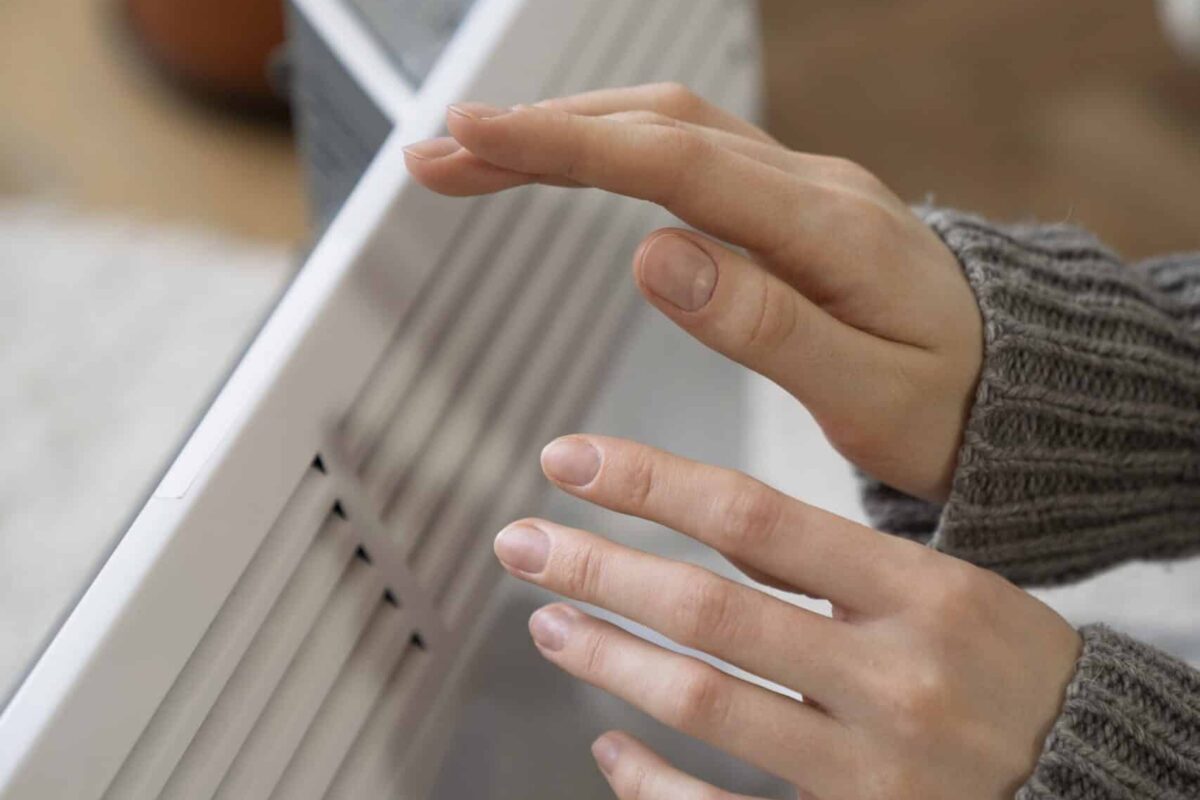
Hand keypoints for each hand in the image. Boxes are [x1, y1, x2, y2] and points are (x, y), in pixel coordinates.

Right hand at [404, 83, 982, 501]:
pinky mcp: (790, 202)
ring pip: (668, 125)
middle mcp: (811, 186)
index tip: (472, 138)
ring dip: (567, 130)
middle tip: (438, 152)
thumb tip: (654, 256)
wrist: (1020, 383)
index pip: (675, 163)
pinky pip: (689, 151)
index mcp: (830, 230)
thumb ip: (765, 325)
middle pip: (658, 125)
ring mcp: (802, 186)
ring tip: (474, 154)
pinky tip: (569, 161)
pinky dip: (612, 148)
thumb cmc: (951, 402)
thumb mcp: (869, 394)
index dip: (566, 147)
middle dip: (540, 130)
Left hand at [491, 435, 1080, 798]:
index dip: (646, 483)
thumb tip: (701, 521)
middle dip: (598, 569)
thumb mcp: (945, 587)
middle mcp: (895, 678)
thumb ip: (831, 559)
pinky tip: (610, 751)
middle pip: (708, 610)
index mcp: (923, 592)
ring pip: (705, 705)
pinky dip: (652, 784)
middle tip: (522, 543)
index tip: (569, 461)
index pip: (753, 516)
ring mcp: (874, 773)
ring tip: (550, 625)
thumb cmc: (1009, 671)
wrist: (1104, 778)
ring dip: (608, 661)